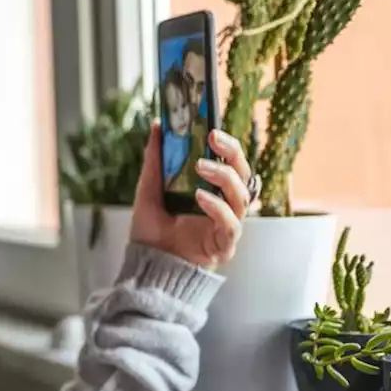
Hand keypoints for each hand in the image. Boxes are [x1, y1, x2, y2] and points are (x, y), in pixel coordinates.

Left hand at [130, 124, 250, 267]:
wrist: (146, 264)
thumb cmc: (151, 229)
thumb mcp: (149, 189)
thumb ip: (155, 160)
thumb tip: (156, 126)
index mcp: (213, 192)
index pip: (232, 164)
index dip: (228, 147)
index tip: (213, 130)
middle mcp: (226, 207)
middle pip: (244, 176)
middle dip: (233, 155)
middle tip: (214, 139)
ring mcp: (227, 227)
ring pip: (242, 198)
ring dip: (224, 178)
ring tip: (200, 167)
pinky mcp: (224, 246)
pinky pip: (230, 225)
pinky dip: (217, 208)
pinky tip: (200, 197)